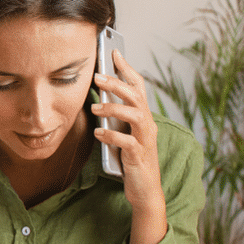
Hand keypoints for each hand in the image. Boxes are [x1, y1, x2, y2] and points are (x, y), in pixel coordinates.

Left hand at [90, 49, 166, 243]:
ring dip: (114, 109)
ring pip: (135, 115)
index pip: (138, 87)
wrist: (145, 191)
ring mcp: (145, 141)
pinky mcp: (139, 157)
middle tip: (97, 77)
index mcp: (143, 117)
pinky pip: (127, 143)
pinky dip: (112, 136)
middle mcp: (147, 125)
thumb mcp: (122, 134)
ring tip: (95, 108)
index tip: (114, 52)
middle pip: (136, 96)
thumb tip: (98, 100)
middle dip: (117, 84)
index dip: (127, 69)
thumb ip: (115, 118)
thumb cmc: (131, 161)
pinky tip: (98, 133)